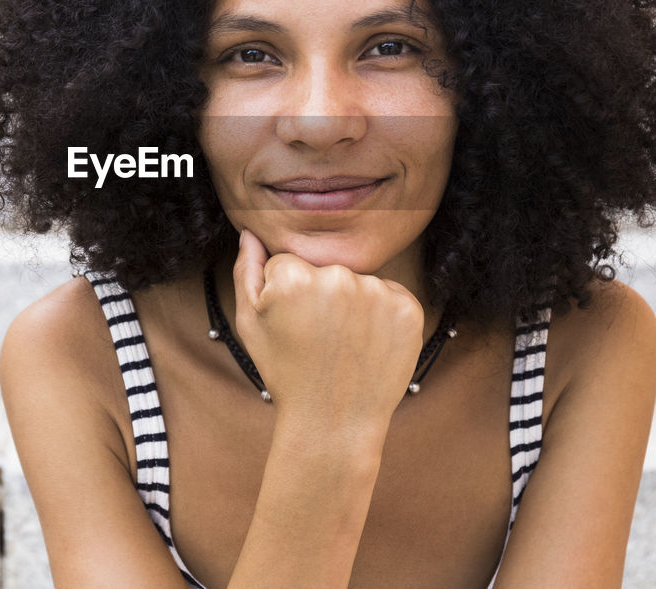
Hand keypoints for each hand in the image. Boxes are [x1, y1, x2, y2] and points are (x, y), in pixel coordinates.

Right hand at [231, 228, 425, 435]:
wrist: (334, 422)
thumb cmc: (287, 373)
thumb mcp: (250, 324)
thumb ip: (247, 272)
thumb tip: (251, 233)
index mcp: (295, 277)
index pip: (288, 263)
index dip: (286, 294)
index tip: (292, 325)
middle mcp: (339, 277)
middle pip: (325, 269)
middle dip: (319, 294)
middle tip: (318, 338)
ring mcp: (378, 292)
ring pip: (358, 282)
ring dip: (352, 304)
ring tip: (343, 344)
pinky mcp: (408, 308)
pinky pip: (390, 294)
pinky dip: (381, 315)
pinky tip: (368, 344)